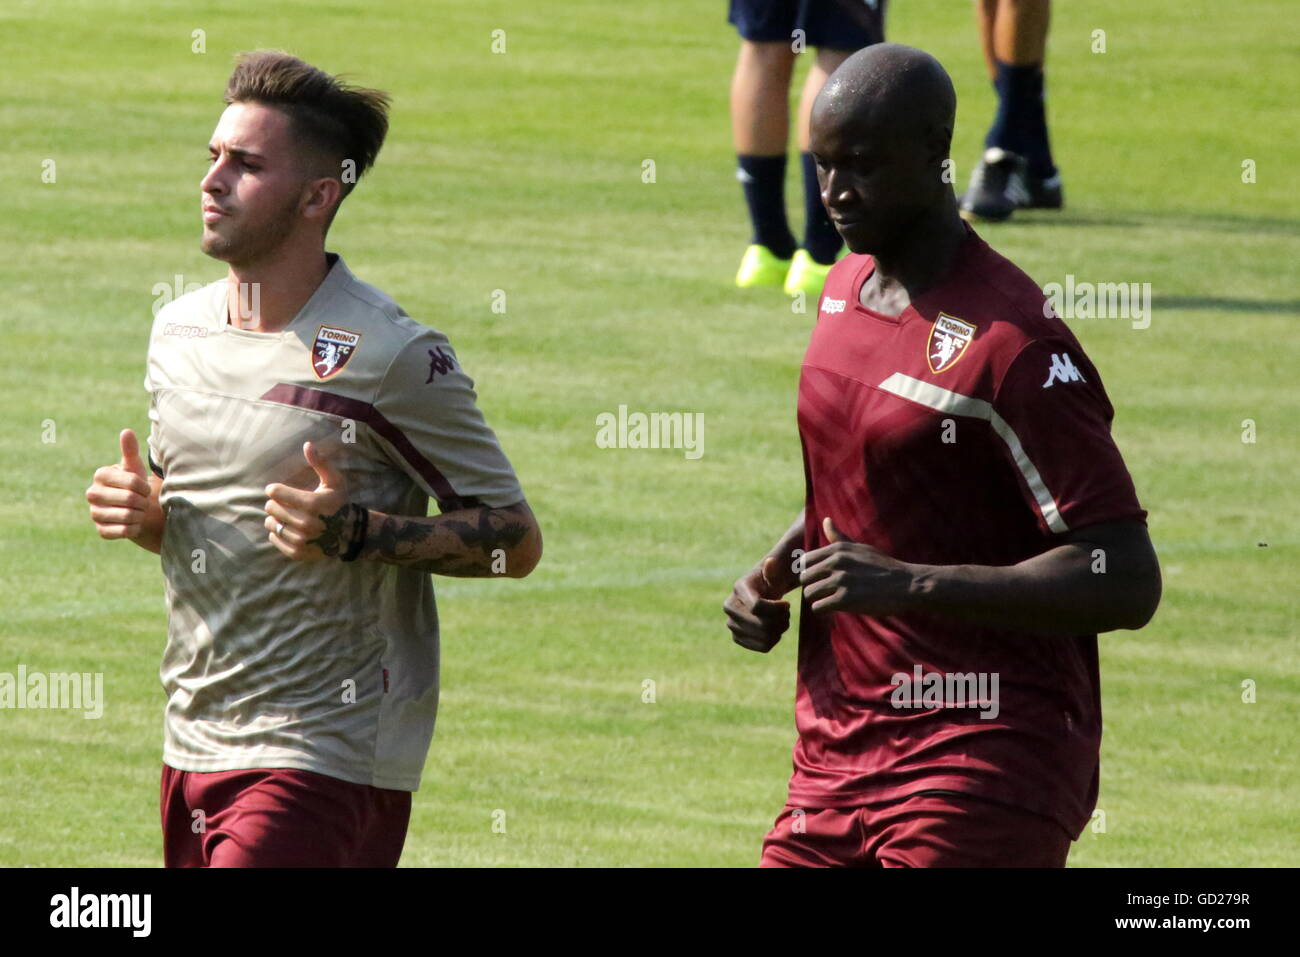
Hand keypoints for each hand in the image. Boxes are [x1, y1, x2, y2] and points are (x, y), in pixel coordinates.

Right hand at [86, 429, 152, 539]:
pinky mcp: (100, 531)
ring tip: (138, 511)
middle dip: (143, 501)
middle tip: (143, 501)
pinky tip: (133, 523)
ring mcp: (94, 513)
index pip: (132, 482)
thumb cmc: (134, 484)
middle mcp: (92, 494)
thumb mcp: (134, 467)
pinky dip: (135, 528)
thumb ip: (130, 450)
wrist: (133, 508)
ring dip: (140, 515)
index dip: (145, 487)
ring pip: (127, 516)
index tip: (144, 488)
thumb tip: (127, 431)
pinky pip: (124, 531)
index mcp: (100, 475)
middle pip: (130, 499)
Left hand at [264, 441, 355, 561]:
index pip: (275, 493)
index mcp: (312, 504)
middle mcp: (306, 523)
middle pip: (271, 508)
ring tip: (286, 516)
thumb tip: (308, 444)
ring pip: (271, 524)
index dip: (275, 489)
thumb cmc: (339, 503)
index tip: (279, 490)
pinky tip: (287, 528)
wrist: (349, 533)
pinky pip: (275, 539)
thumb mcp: (334, 481)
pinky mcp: (298, 552)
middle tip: (286, 504)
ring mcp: (301, 540)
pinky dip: (277, 533)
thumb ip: (320, 463)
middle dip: (275, 503)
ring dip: (275, 519)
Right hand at [725, 555, 796, 652]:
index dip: (778, 609)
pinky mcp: (737, 637)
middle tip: (787, 614)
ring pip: (764, 637)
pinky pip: (762, 647)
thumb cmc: (771, 581)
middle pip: (762, 625)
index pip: (758, 607)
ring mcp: (731, 624)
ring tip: (783, 621)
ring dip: (779, 631)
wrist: (761, 593)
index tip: (787, 604)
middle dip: (781, 621)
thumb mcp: (774, 572)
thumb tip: (771, 562)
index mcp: (739, 588)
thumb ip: (774, 569)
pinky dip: (774, 640)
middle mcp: (730, 606)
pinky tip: (776, 630)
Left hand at [799, 517, 915, 615]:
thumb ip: (839, 537)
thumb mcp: (860, 548)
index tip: (820, 579)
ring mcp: (840, 580)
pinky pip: (818, 607)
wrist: (906, 584)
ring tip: (830, 601)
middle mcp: (836, 562)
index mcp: (838, 549)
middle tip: (825, 592)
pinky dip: (823, 611)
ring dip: (817, 600)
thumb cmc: (883, 566)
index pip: (804, 561)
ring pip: (809, 594)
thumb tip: (826, 520)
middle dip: (812, 586)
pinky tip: (834, 609)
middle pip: (804, 578)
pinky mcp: (845, 600)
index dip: (809, 572)